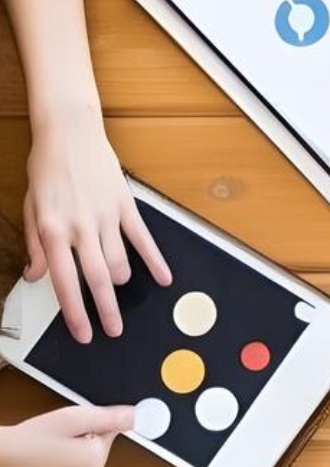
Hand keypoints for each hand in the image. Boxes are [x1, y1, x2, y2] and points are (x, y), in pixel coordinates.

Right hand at [0, 404, 135, 466]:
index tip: (73, 421)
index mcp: (96, 460)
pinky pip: (68, 466)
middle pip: (97, 445)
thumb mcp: (72, 419)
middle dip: (81, 434)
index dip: (91, 421)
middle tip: (56, 431)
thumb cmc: (29, 440)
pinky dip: (59, 457)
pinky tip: (41, 453)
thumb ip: (108, 417)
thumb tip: (136, 417)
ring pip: (82, 455)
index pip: (110, 432)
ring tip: (45, 443)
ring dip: (70, 445)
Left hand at [22, 118, 169, 342]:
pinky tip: (163, 277)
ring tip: (118, 287)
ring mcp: (106, 217)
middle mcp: (80, 227)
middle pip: (97, 280)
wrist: (69, 134)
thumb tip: (36, 275)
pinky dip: (154, 261)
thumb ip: (34, 244)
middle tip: (113, 330)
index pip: (65, 281)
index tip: (84, 333)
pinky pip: (143, 240)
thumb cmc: (47, 168)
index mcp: (52, 230)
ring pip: (119, 262)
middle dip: (106, 311)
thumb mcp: (30, 208)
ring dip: (121, 281)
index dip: (75, 312)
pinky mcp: (125, 207)